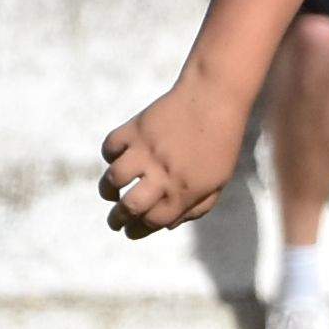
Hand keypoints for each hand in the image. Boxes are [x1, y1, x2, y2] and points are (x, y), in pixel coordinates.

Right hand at [99, 80, 248, 238]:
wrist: (215, 97)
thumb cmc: (220, 143)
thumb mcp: (218, 181)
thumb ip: (197, 208)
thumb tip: (167, 226)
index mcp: (184, 190)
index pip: (152, 222)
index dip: (137, 231)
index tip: (131, 232)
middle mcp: (163, 173)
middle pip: (129, 207)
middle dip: (117, 220)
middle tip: (115, 221)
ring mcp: (147, 150)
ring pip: (113, 179)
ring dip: (108, 191)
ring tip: (112, 193)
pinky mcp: (136, 128)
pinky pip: (110, 147)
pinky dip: (109, 157)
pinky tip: (118, 160)